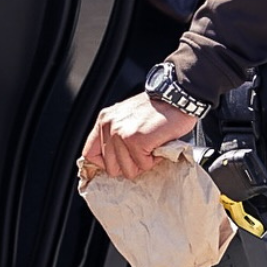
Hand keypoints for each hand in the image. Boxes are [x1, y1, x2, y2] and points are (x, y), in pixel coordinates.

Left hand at [80, 92, 197, 180]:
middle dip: (130, 164)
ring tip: (152, 146)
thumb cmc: (157, 108)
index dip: (105, 163)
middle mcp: (109, 126)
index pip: (90, 154)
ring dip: (144, 162)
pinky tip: (158, 144)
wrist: (177, 97)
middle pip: (111, 168)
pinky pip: (144, 165)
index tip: (119, 162)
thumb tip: (114, 160)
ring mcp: (122, 134)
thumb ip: (115, 134)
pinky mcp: (137, 141)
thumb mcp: (127, 117)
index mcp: (104, 120)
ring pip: (128, 170)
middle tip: (143, 152)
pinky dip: (155, 159)